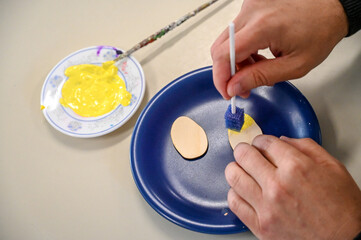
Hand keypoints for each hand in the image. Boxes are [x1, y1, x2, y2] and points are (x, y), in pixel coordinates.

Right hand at [211, 0, 347, 98]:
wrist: (331, 8)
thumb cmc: (320, 32)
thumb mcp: (294, 65)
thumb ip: (260, 77)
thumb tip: (234, 86)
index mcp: (263, 26)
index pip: (224, 54)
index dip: (220, 77)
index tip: (226, 92)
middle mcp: (252, 11)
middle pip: (220, 47)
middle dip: (227, 72)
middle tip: (240, 86)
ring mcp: (250, 6)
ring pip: (226, 41)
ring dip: (235, 60)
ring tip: (255, 69)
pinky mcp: (251, 6)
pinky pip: (236, 32)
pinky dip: (242, 48)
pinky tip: (257, 54)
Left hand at [225, 135, 360, 239]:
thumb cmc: (342, 207)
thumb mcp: (333, 167)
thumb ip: (306, 147)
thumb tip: (282, 140)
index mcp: (296, 167)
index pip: (264, 142)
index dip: (261, 140)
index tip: (261, 144)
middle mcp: (278, 185)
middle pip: (244, 155)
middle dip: (245, 150)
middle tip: (248, 153)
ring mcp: (267, 207)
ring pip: (234, 177)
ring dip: (237, 169)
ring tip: (244, 170)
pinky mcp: (260, 226)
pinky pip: (234, 203)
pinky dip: (235, 193)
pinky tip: (244, 191)